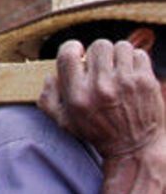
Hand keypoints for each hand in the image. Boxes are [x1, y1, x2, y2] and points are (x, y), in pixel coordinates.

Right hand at [38, 39, 165, 158]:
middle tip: (100, 65)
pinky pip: (139, 54)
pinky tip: (130, 72)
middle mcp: (101, 88)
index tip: (78, 53)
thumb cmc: (97, 132)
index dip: (72, 48)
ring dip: (117, 55)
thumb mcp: (63, 121)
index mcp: (77, 95)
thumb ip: (47, 97)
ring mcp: (126, 83)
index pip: (68, 54)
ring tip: (117, 68)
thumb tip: (50, 75)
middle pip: (98, 45)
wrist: (135, 148)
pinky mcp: (146, 82)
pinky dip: (134, 60)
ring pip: (120, 46)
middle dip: (97, 53)